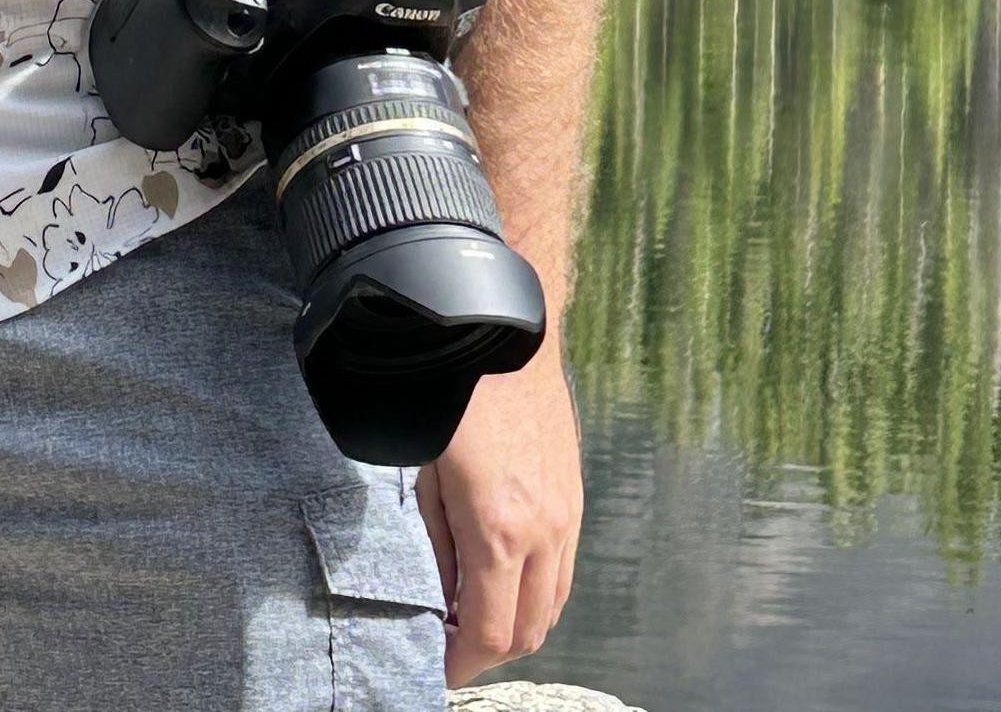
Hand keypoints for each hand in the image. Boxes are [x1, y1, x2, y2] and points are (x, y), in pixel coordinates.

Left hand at [417, 342, 581, 684]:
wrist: (504, 334)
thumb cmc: (451, 396)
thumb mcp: (425, 473)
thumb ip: (438, 543)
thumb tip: (446, 598)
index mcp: (498, 530)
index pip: (489, 632)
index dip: (461, 661)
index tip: (439, 666)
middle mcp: (543, 533)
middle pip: (528, 632)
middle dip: (489, 650)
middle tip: (452, 643)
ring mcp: (567, 517)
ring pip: (552, 606)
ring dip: (517, 623)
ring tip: (474, 612)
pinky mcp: (575, 499)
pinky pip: (564, 570)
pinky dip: (537, 590)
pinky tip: (505, 576)